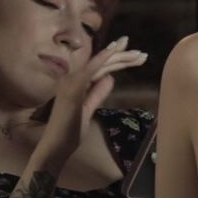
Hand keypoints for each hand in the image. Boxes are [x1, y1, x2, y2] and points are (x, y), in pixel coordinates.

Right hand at [34, 36, 148, 165]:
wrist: (55, 147)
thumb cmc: (69, 131)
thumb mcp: (88, 109)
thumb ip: (97, 93)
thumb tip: (109, 78)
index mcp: (75, 83)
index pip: (98, 68)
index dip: (115, 58)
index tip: (133, 53)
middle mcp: (71, 78)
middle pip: (101, 64)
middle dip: (122, 56)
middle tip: (142, 53)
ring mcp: (71, 82)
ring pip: (100, 65)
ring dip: (120, 58)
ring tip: (140, 54)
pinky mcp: (73, 88)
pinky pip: (90, 70)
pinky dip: (101, 59)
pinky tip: (113, 50)